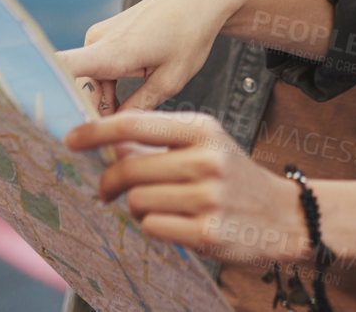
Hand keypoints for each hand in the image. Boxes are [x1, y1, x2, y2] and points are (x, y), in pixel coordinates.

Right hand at [56, 0, 247, 113]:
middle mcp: (97, 41)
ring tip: (127, 126)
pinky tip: (124, 107)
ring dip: (102, 105)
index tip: (48, 122)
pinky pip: (95, 72)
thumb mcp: (170, 81)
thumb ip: (138, 109)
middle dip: (92, 116)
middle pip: (79, 89)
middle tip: (111, 146)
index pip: (62, 68)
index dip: (47, 92)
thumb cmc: (189, 36)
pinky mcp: (103, 38)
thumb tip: (114, 132)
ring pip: (88, 83)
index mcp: (112, 51)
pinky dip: (106, 91)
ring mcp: (97, 37)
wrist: (198, 0)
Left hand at [65, 110, 308, 267]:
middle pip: (129, 168)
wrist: (284, 216)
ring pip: (137, 200)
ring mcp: (208, 196)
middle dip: (108, 182)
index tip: (71, 139)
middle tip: (105, 190)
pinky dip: (153, 227)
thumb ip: (159, 143)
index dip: (96, 131)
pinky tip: (173, 223)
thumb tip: (109, 143)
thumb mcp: (205, 145)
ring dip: (136, 207)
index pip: (135, 124)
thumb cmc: (235, 178)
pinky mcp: (208, 232)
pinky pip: (153, 227)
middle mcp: (206, 159)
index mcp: (202, 130)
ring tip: (157, 206)